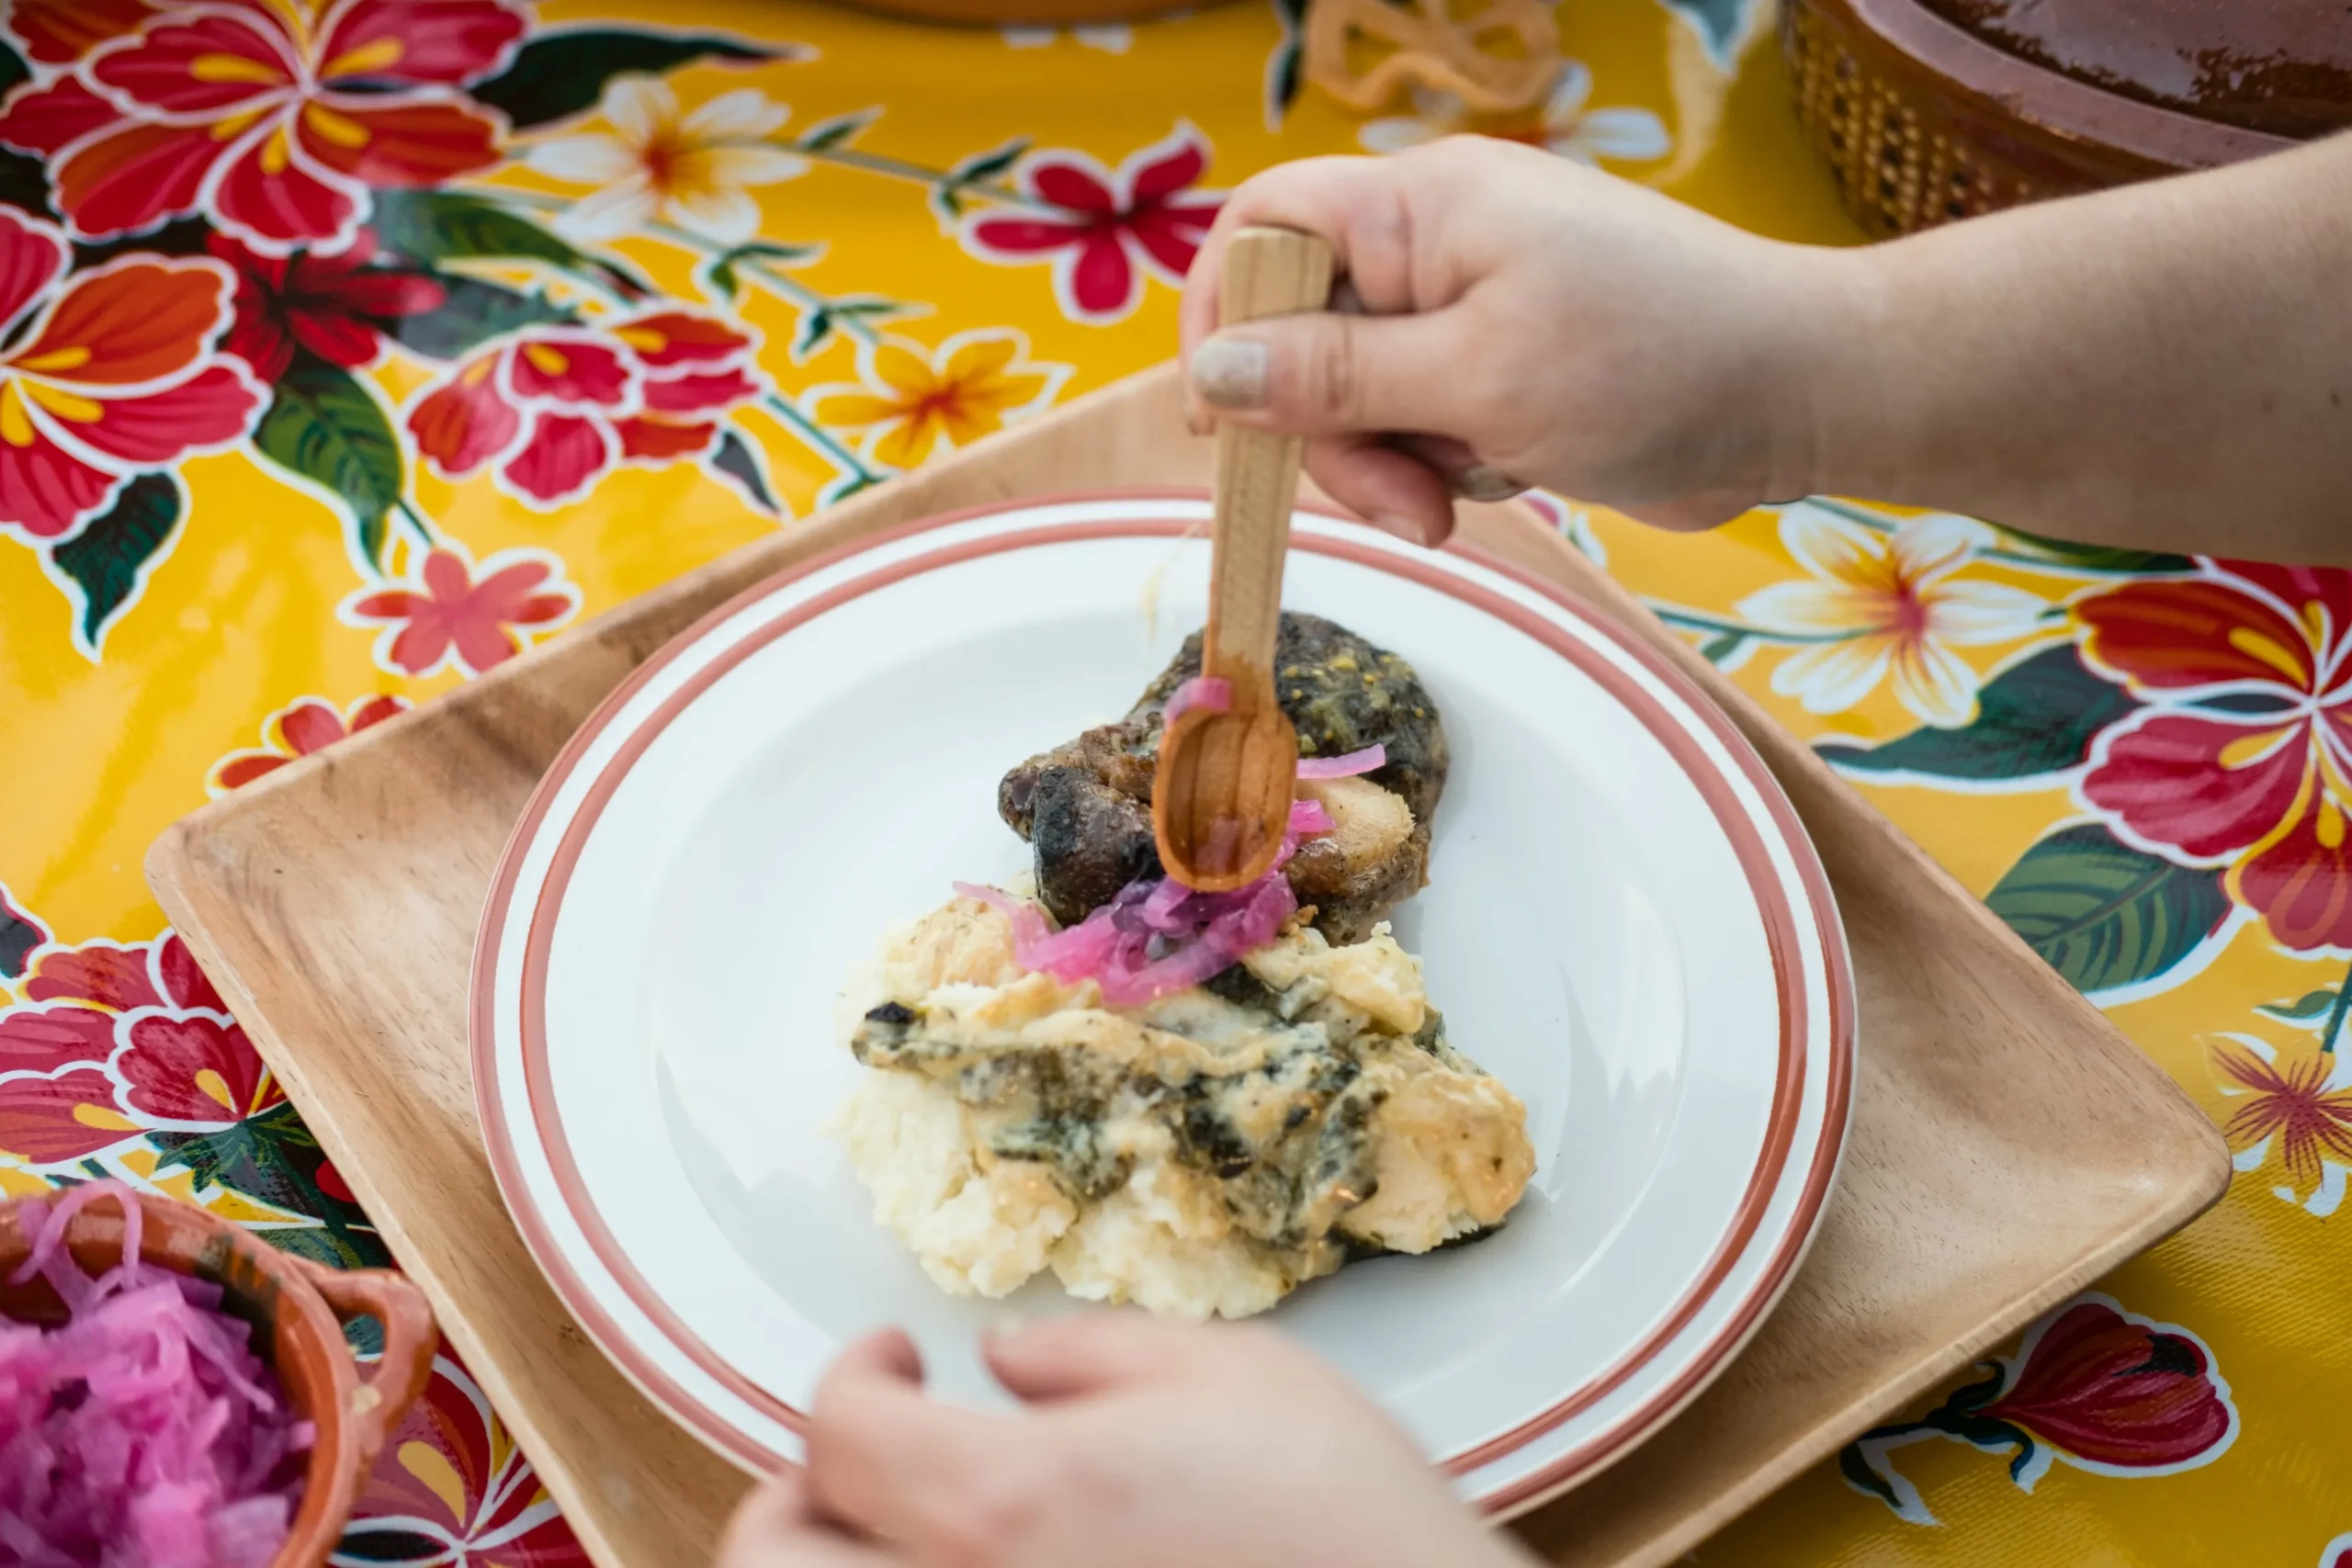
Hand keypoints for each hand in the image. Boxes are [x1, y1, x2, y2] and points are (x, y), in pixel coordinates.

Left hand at [715, 1315, 1537, 1567]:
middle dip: (793, 1495)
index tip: (894, 1357)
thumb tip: (1007, 1364)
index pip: (839, 1430)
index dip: (853, 1372)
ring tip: (898, 1532)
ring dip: (832, 1566)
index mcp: (1007, 1504)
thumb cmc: (1347, 1530)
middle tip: (857, 1457)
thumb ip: (1092, 1354)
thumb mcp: (1239, 1374)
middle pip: (771, 1558)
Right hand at [1179, 137, 1844, 545]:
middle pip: (1305, 333)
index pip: (1263, 227)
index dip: (1223, 316)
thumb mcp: (1473, 380)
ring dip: (1394, 463)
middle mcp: (1435, 243)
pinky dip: (1447, 462)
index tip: (1228, 420)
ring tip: (1459, 500)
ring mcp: (1473, 304)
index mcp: (1420, 206)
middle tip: (1399, 498)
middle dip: (1333, 430)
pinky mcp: (1506, 364)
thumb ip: (1334, 379)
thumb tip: (1212, 372)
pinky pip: (1424, 419)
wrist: (1802, 397)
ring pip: (1362, 393)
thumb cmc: (1653, 366)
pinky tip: (1511, 475)